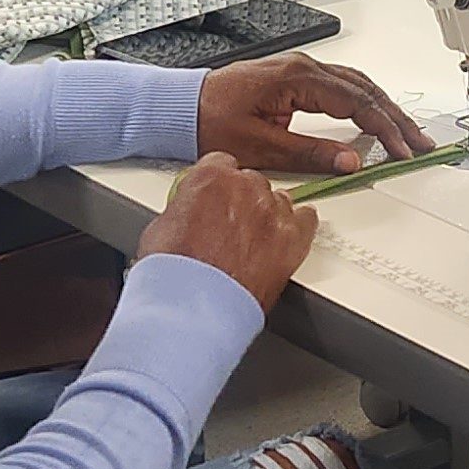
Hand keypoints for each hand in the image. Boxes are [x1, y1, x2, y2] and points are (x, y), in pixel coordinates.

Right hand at [139, 154, 316, 308]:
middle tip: (231, 225)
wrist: (196, 305)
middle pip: (252, 182)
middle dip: (243, 200)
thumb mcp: (161, 228)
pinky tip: (292, 233)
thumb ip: (183, 210)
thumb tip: (187, 216)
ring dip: (267, 214)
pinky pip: (306, 220)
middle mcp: (246, 187)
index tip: (217, 196)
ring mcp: (273, 212)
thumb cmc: (175, 273)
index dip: (218, 182)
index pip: (221, 164)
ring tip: (256, 238)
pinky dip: (299, 226)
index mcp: (211, 177)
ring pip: (278, 201)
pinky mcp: (293, 239)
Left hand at [198, 52, 432, 174]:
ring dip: (384, 109)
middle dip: (396, 118)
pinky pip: (341, 87)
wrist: (178, 106)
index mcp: (297, 78)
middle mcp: (303, 68)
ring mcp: (300, 71)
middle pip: (365, 90)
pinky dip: (364, 103)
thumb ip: (310, 154)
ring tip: (406, 134)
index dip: (385, 128)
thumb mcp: (259, 146)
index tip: (403, 150)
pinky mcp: (294, 80)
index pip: (357, 102)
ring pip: (356, 86)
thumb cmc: (208, 120)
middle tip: (420, 143)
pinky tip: (374, 119)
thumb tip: (351, 160)